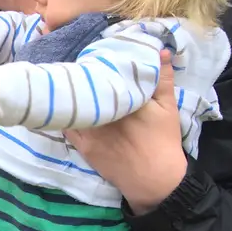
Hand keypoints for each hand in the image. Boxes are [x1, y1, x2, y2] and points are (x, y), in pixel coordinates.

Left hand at [65, 48, 186, 212]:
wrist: (154, 180)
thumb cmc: (163, 141)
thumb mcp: (168, 108)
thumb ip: (164, 78)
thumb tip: (161, 50)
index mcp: (126, 100)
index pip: (107, 73)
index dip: (99, 61)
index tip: (96, 53)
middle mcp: (105, 113)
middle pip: (88, 87)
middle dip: (84, 74)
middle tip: (82, 64)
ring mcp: (91, 130)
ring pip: (75, 104)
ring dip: (72, 91)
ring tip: (70, 78)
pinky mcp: (83, 145)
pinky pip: (67, 124)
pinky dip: (65, 112)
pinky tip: (62, 102)